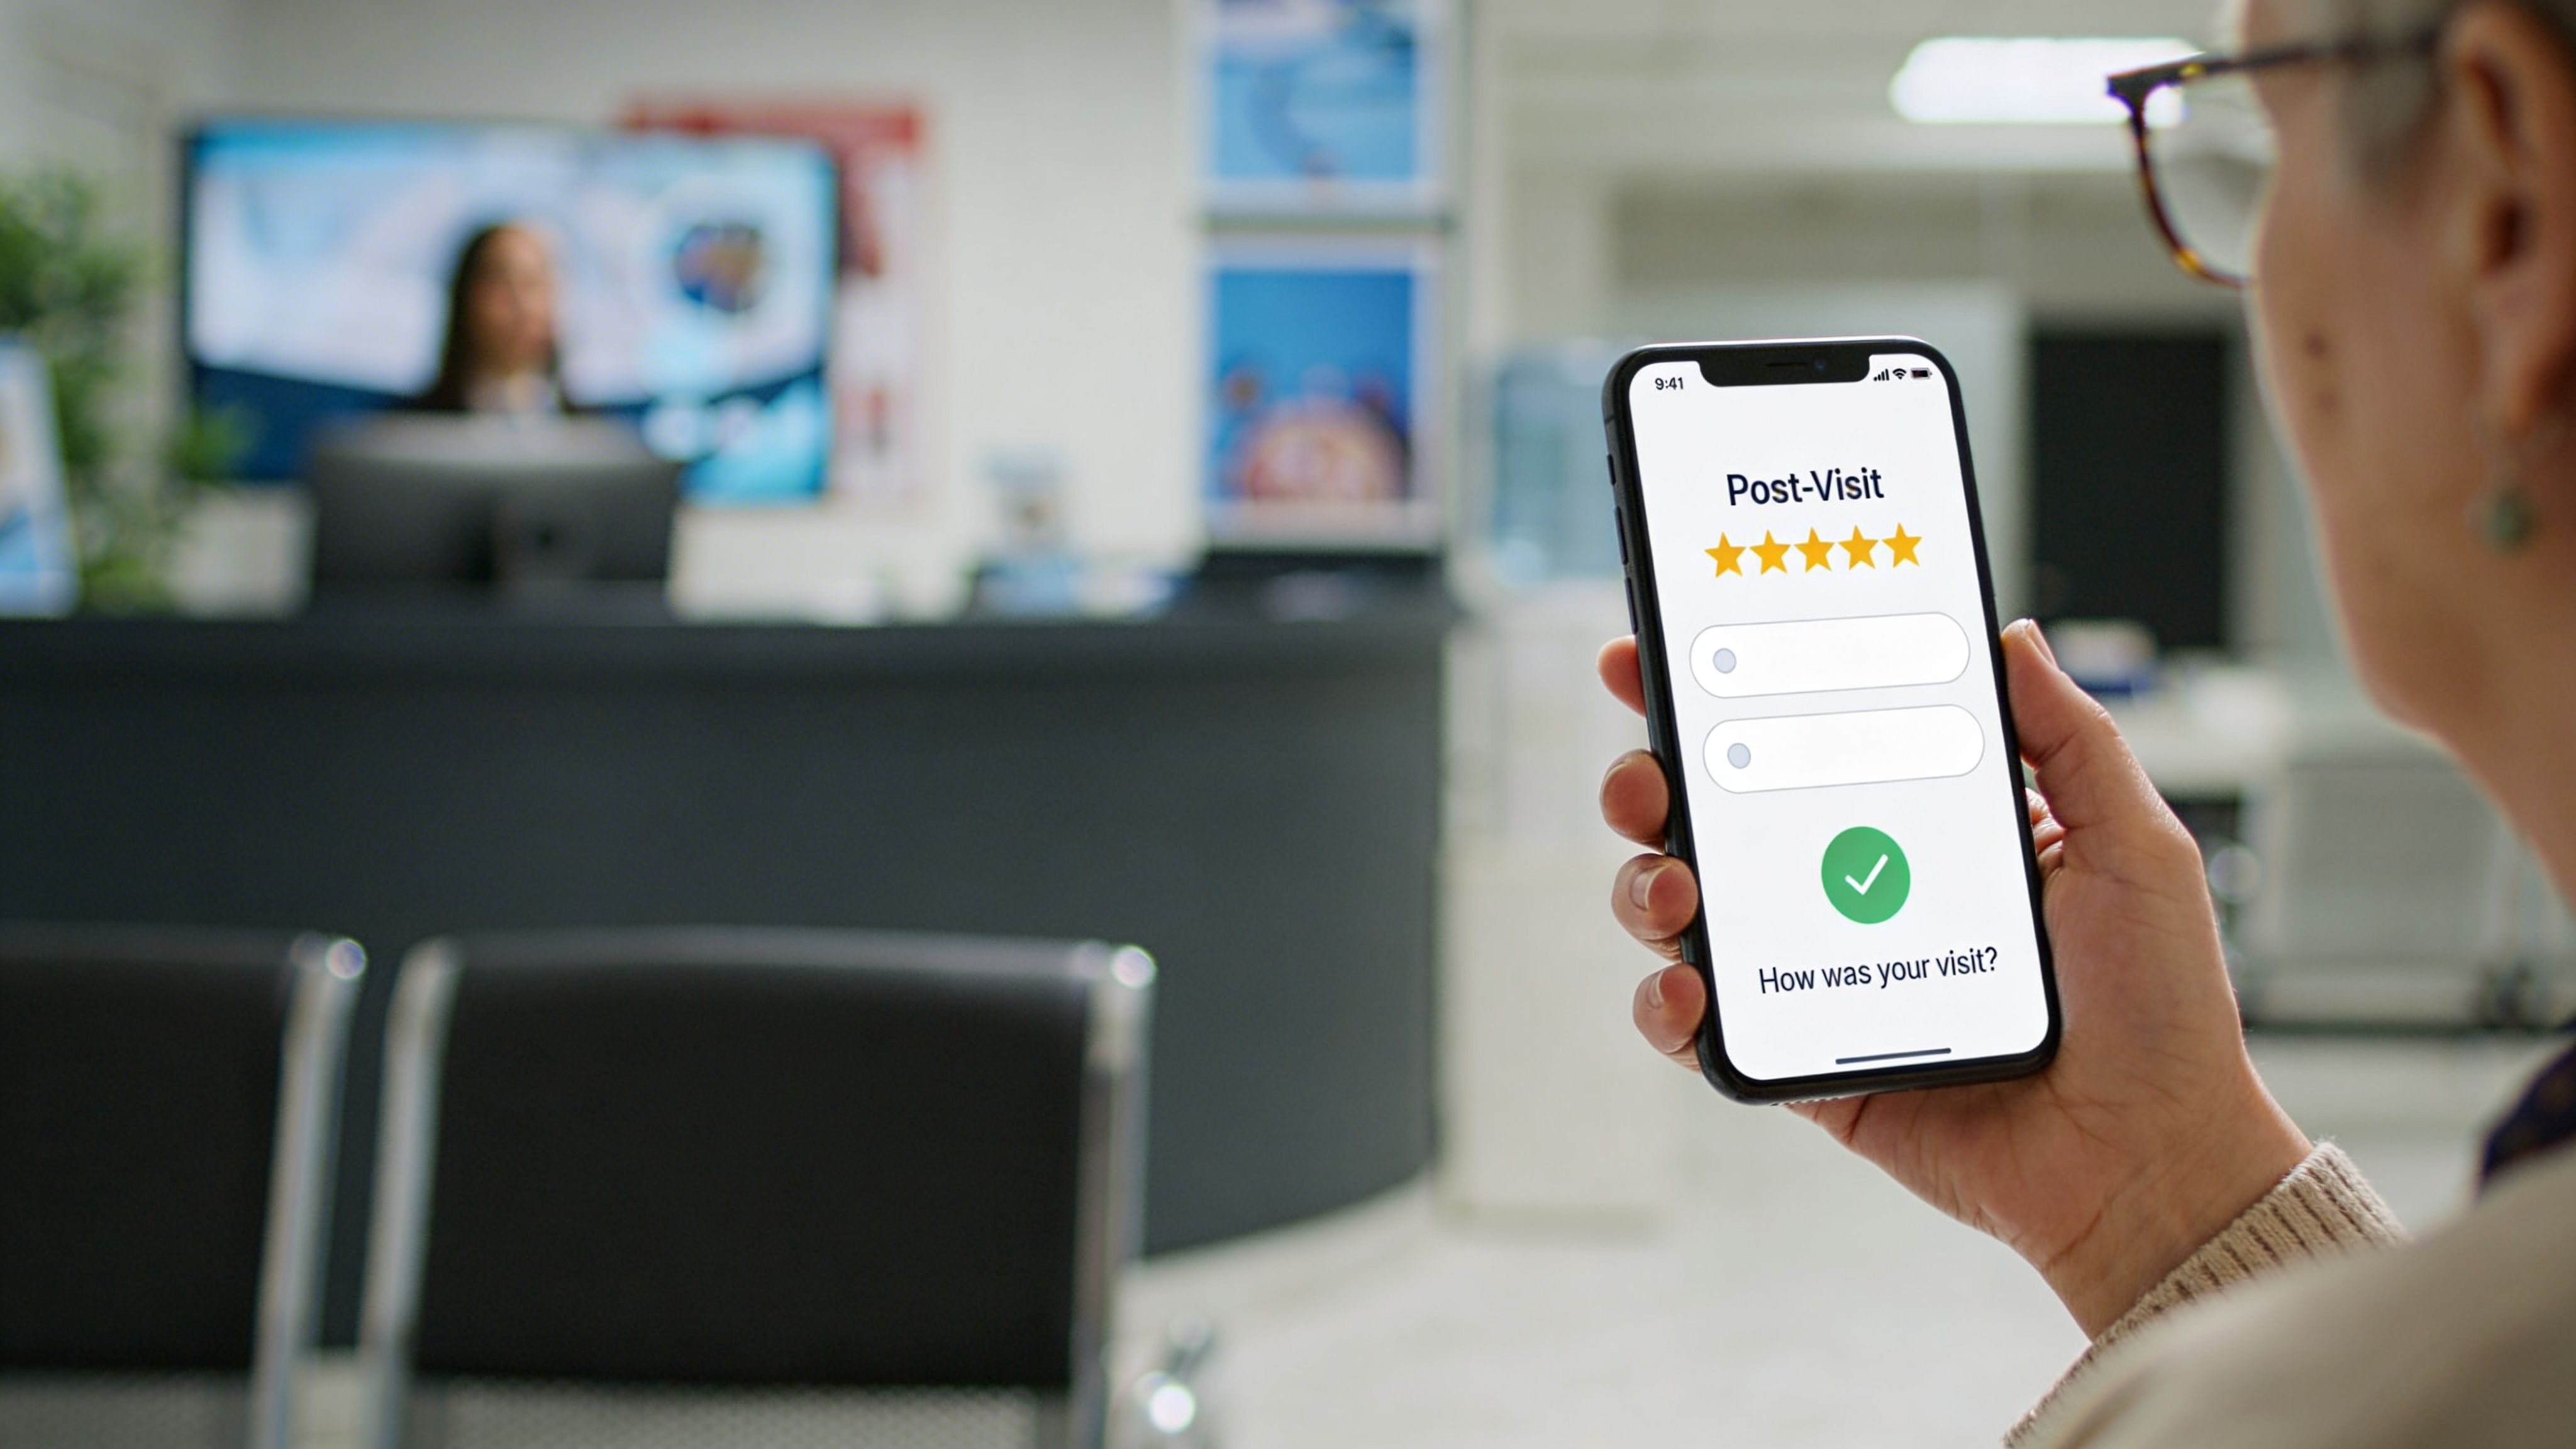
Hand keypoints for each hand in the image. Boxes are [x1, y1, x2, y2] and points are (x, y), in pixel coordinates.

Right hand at [1597, 620, 2310, 1336]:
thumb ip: (2072, 740)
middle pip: (1716, 817)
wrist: (2149, 1159)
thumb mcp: (2133, 846)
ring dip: (1648, 886)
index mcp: (1924, 825)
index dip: (1724, 693)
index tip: (1665, 650)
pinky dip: (1667, 1008)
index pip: (1804, 739)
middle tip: (1647, 776)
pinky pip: (1705, 1029)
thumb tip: (2012, 637)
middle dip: (1652, 782)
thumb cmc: (2158, 1008)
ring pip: (1689, 912)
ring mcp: (1821, 977)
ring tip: (1674, 892)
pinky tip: (1686, 993)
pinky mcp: (1803, 1063)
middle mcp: (1856, 890)